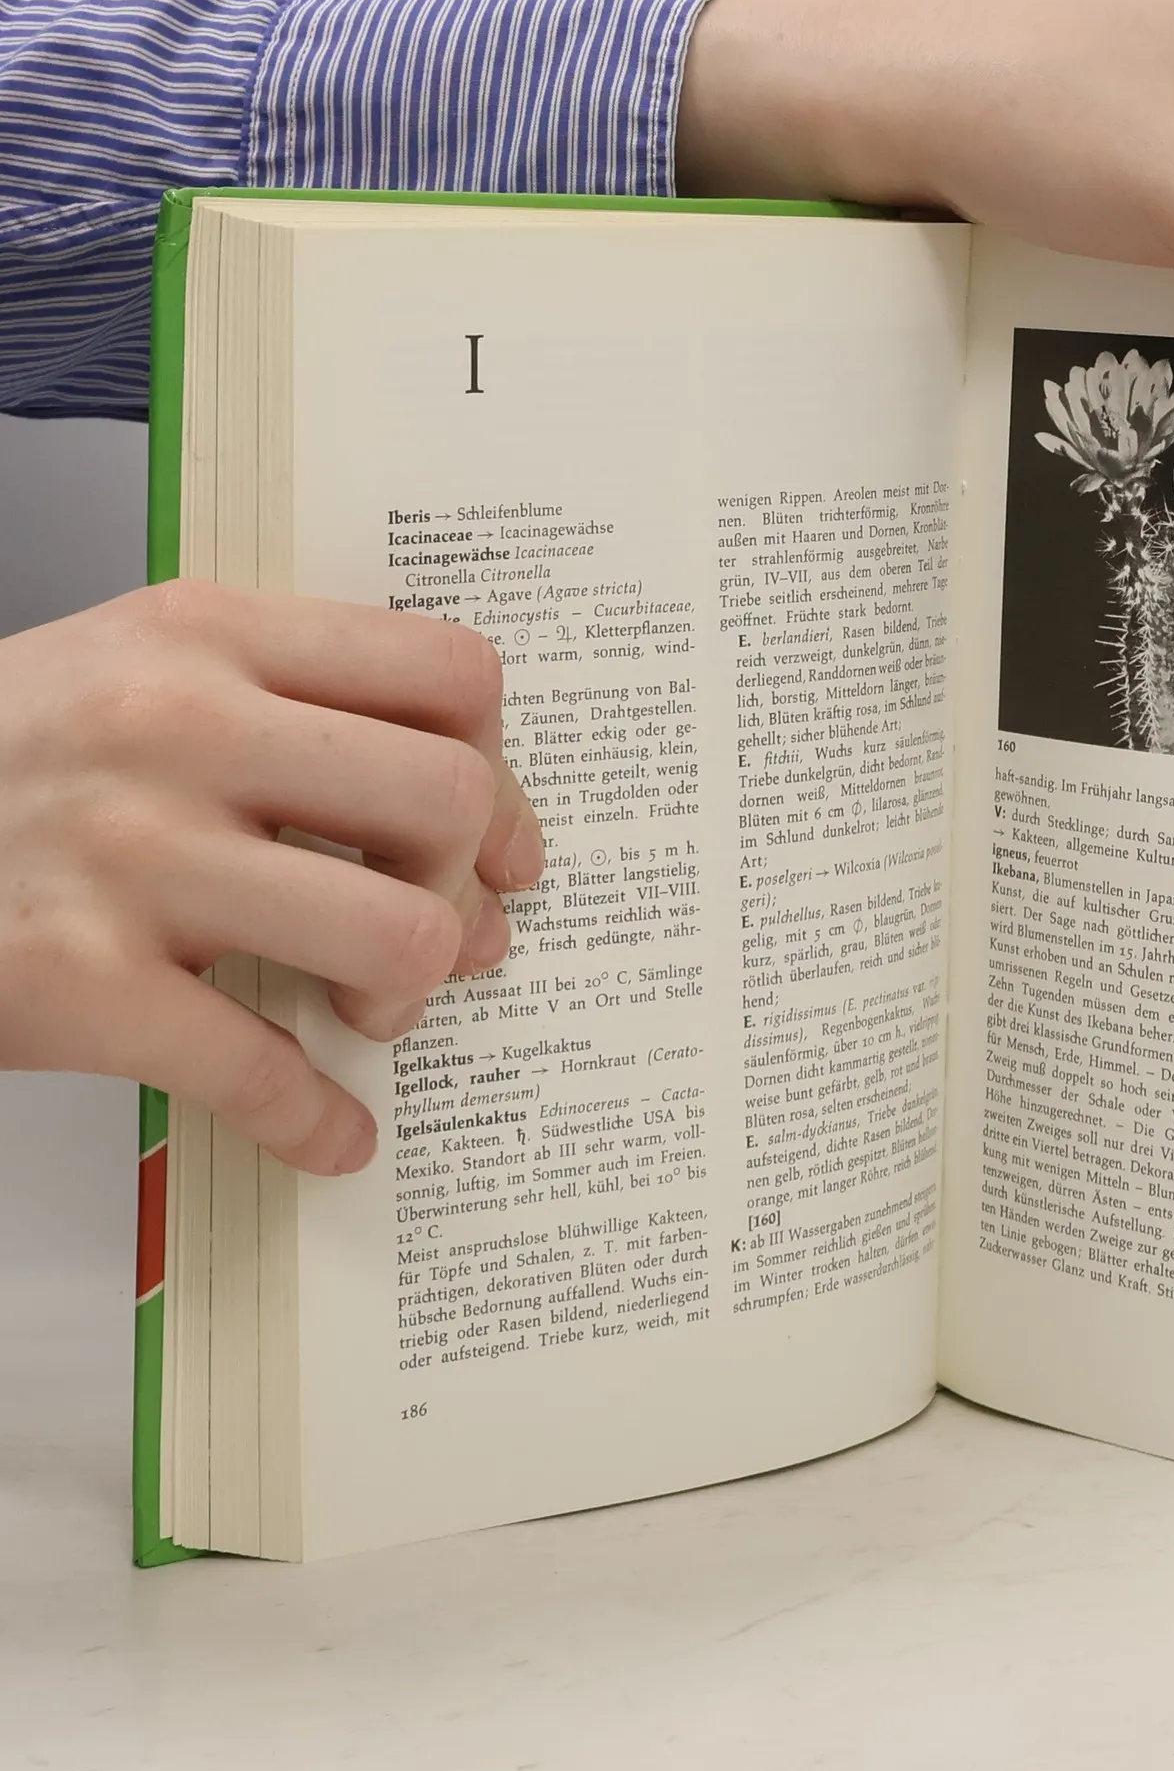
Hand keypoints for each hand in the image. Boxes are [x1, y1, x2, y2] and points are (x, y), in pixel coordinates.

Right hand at [0, 582, 543, 1173]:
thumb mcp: (135, 674)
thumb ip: (297, 717)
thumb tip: (476, 837)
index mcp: (204, 638)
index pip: (448, 674)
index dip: (501, 773)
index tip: (495, 840)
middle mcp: (174, 727)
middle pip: (445, 799)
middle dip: (465, 886)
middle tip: (435, 931)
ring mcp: (124, 855)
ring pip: (393, 934)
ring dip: (403, 995)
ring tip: (362, 1008)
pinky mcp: (74, 986)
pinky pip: (262, 1072)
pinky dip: (317, 1122)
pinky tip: (329, 1132)